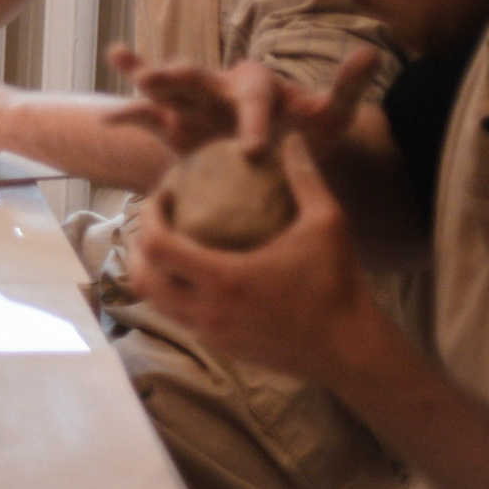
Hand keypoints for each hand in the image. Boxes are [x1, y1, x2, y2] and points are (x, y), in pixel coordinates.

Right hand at [105, 45, 378, 158]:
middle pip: (197, 76)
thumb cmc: (305, 137)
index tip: (254, 151)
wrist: (280, 163)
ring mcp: (192, 107)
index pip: (253, 96)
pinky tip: (104, 122)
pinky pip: (146, 119)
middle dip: (179, 76)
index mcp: (255, 83)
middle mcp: (218, 88)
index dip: (253, 120)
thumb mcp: (332, 116)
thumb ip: (347, 86)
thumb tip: (372, 51)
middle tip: (164, 76)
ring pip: (166, 87)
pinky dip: (125, 117)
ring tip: (122, 56)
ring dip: (146, 73)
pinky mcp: (174, 129)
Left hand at [124, 134, 395, 386]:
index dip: (147, 217)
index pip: (155, 246)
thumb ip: (305, 177)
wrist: (352, 352)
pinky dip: (171, 294)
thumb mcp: (327, 223)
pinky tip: (192, 273)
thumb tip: (290, 135)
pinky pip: (177, 318)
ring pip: (154, 302)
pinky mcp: (220, 348)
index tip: (160, 196)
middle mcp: (207, 311)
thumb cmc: (340, 285)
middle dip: (136, 246)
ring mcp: (211, 335)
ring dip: (150, 272)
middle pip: (140, 278)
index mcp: (224, 279)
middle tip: (154, 220)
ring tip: (166, 243)